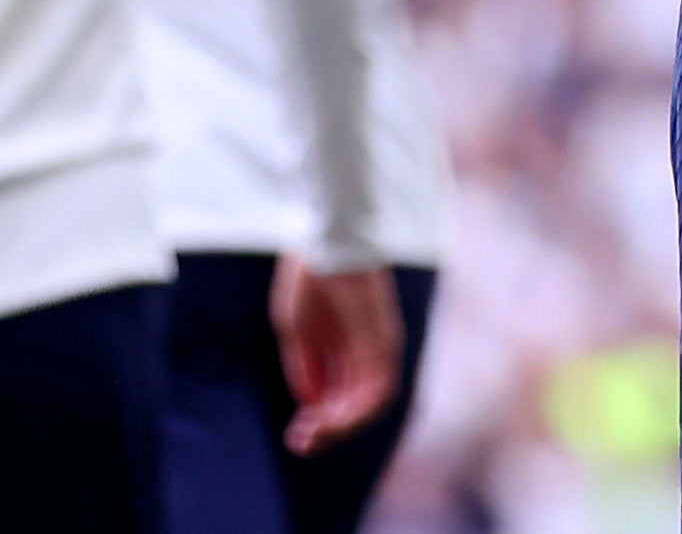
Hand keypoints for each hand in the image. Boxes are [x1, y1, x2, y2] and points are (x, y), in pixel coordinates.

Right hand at [269, 256, 403, 454]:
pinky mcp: (386, 341)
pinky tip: (332, 419)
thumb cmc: (308, 276)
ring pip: (370, 403)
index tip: (295, 435)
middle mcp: (365, 351)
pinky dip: (360, 410)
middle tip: (303, 443)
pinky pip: (381, 388)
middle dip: (329, 429)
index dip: (318, 419)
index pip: (336, 395)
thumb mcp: (296, 330)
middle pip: (354, 404)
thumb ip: (306, 368)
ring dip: (344, 425)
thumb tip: (312, 404)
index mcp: (343, 347)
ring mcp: (379, 346)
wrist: (325, 237)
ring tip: (317, 436)